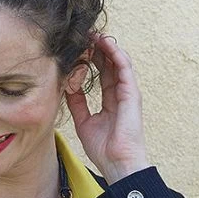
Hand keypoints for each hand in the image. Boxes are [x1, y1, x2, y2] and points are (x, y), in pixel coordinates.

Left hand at [65, 31, 149, 182]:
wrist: (117, 163)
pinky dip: (115, 53)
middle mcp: (120, 93)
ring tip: (92, 34)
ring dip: (106, 46)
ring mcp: (128, 92)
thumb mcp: (83, 121)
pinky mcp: (132, 93)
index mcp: (110, 100)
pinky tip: (104, 44)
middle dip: (97, 48)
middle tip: (83, 35)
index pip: (101, 73)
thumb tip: (66, 86)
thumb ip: (77, 103)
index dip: (90, 59)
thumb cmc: (103, 149)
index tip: (77, 48)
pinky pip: (125, 67)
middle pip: (109, 63)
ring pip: (118, 61)